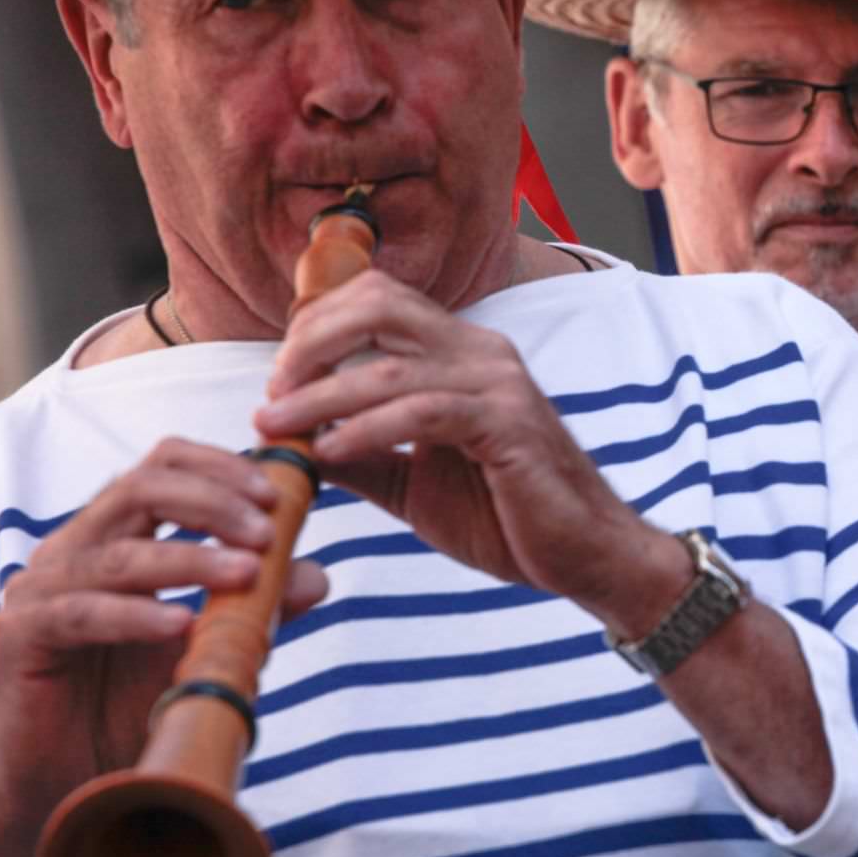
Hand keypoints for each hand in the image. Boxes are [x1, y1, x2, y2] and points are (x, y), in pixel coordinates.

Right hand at [0, 440, 326, 838]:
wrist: (69, 785)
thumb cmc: (134, 709)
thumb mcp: (207, 650)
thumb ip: (255, 609)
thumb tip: (315, 576)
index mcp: (116, 536)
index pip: (163, 466)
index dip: (222, 467)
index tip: (279, 494)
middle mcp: (75, 550)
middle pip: (142, 486)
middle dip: (214, 500)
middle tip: (269, 531)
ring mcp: (41, 589)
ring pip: (120, 551)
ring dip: (191, 557)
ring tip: (249, 575)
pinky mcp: (21, 635)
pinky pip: (80, 612)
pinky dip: (137, 615)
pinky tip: (181, 626)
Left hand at [255, 271, 683, 636]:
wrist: (585, 555)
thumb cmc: (507, 517)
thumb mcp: (413, 482)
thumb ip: (359, 456)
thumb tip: (288, 445)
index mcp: (462, 354)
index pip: (379, 301)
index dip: (316, 327)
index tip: (276, 380)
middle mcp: (482, 353)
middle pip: (380, 306)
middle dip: (311, 342)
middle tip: (272, 392)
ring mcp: (501, 385)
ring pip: (390, 367)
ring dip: (321, 397)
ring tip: (277, 427)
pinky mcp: (510, 425)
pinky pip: (423, 413)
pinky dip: (365, 430)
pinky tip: (329, 452)